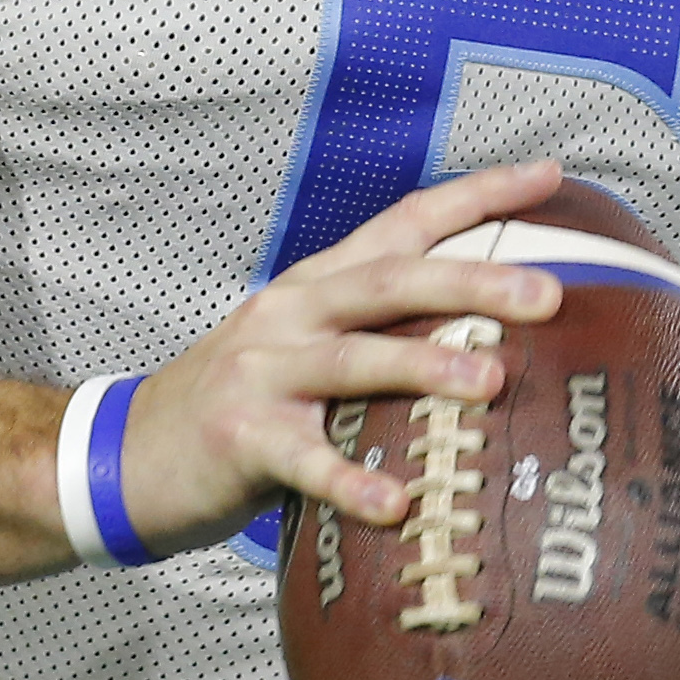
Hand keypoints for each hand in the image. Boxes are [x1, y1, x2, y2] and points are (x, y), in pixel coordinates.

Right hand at [114, 162, 565, 554]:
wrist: (128, 453)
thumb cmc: (245, 406)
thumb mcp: (308, 350)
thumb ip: (384, 339)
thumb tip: (501, 346)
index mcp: (319, 284)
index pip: (407, 222)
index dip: (478, 195)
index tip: (550, 176)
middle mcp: (293, 312)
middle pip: (391, 280)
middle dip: (473, 280)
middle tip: (548, 295)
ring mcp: (262, 372)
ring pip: (353, 358)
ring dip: (423, 365)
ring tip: (489, 382)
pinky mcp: (240, 436)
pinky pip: (304, 461)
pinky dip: (350, 481)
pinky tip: (395, 502)